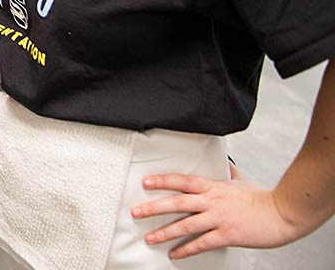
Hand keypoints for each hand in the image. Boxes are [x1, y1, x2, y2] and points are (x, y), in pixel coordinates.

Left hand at [131, 163, 302, 258]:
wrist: (282, 213)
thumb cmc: (263, 198)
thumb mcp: (242, 180)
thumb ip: (229, 173)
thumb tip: (225, 165)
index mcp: (214, 186)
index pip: (182, 181)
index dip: (162, 181)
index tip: (146, 183)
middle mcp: (212, 201)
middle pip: (176, 203)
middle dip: (153, 207)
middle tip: (136, 212)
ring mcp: (218, 218)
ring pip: (185, 225)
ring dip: (165, 232)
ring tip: (150, 237)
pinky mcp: (226, 235)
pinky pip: (201, 243)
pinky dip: (186, 249)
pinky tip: (176, 254)